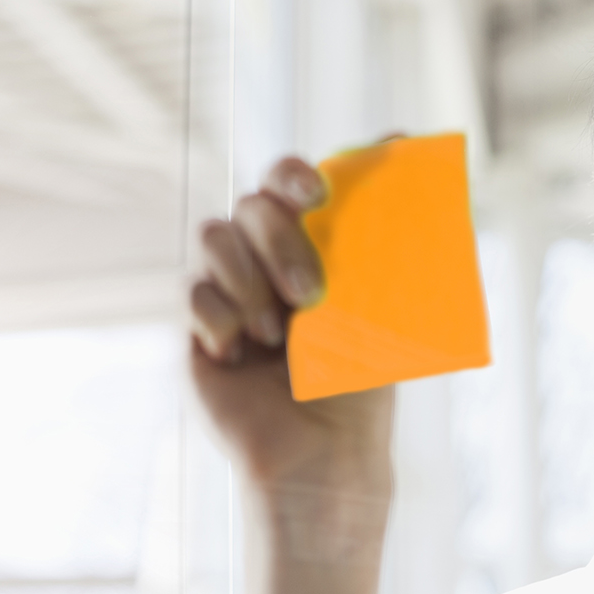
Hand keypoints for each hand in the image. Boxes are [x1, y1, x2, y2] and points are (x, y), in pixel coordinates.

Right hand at [189, 157, 394, 555]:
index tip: (317, 190)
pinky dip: (220, 317)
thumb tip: (401, 140)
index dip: (295, 173)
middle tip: (310, 293)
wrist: (324, 452)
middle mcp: (266, 260)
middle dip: (280, 242)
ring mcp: (229, 291)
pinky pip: (192, 291)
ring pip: (213, 236)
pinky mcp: (198, 328)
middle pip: (252, 204)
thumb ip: (381, 231)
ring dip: (248, 280)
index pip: (290, 182)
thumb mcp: (378, 303)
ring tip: (277, 335)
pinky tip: (241, 353)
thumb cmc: (358, 381)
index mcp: (311, 246)